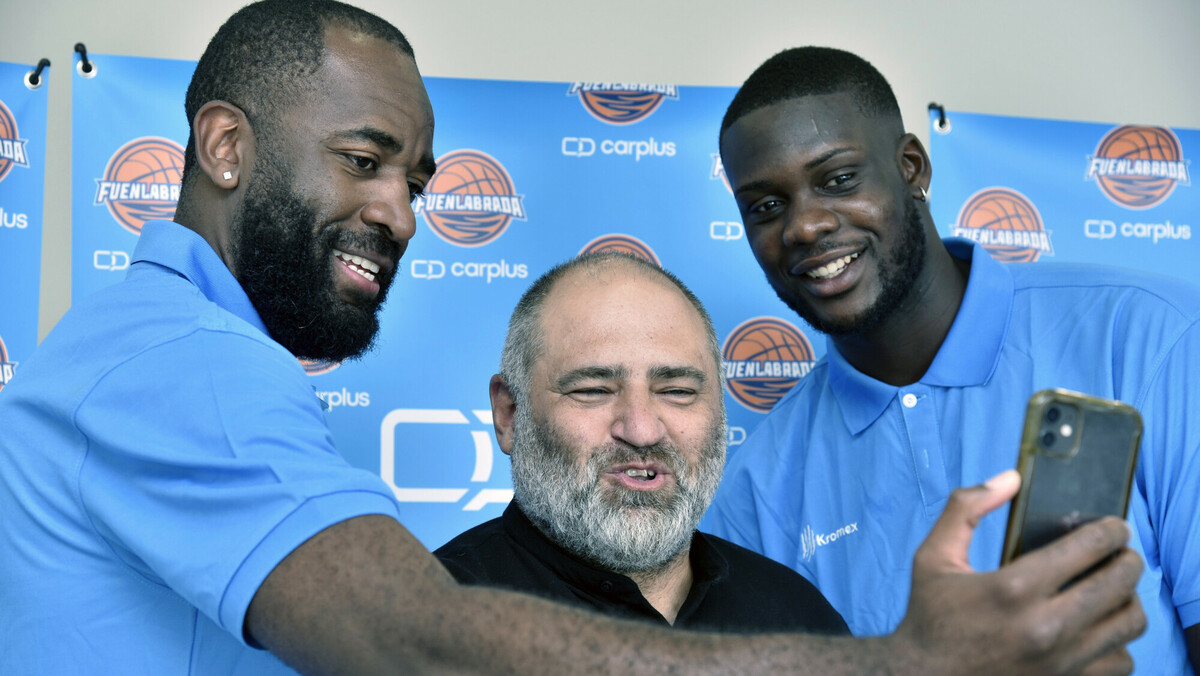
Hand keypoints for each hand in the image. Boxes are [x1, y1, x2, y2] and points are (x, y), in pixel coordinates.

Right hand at [889, 470, 1146, 675]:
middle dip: (1128, 560)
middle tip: (1120, 552)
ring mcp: (1061, 660)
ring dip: (1127, 600)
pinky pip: (1122, 661)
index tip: (1114, 526)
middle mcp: (1045, 626)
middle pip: (1119, 583)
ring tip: (1112, 589)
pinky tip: (1098, 628)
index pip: (1089, 548)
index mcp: (1013, 588)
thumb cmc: (930, 615)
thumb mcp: (933, 555)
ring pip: (1129, 623)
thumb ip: (965, 508)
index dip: (1111, 530)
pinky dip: (1118, 642)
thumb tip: (1010, 478)